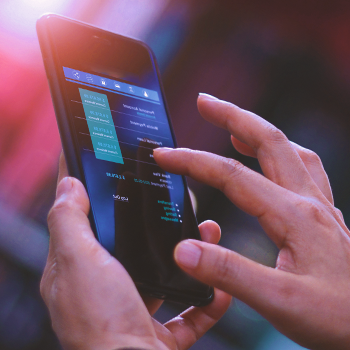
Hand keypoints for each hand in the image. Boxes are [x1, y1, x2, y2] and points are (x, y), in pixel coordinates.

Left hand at [41, 153, 230, 349]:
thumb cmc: (100, 324)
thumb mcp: (78, 262)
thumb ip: (70, 222)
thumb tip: (69, 185)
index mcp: (78, 270)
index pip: (80, 218)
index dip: (88, 188)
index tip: (101, 162)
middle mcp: (104, 289)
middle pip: (130, 242)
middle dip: (152, 218)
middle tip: (171, 196)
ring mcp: (133, 310)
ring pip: (164, 271)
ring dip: (189, 254)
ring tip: (207, 231)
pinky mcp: (158, 332)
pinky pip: (188, 312)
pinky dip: (206, 300)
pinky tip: (220, 286)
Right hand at [154, 93, 349, 349]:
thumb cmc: (337, 317)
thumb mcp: (279, 301)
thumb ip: (228, 274)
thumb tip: (184, 250)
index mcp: (293, 215)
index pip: (231, 175)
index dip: (192, 161)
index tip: (164, 155)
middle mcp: (307, 201)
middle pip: (268, 140)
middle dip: (232, 115)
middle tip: (205, 101)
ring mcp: (319, 206)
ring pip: (288, 150)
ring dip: (257, 131)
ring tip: (233, 124)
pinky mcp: (323, 216)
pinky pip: (304, 169)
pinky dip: (282, 153)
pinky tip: (273, 160)